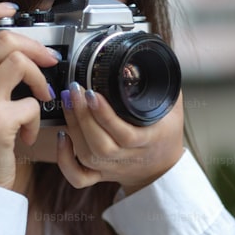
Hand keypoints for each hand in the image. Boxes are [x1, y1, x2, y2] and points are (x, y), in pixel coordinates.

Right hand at [0, 2, 58, 189]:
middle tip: (48, 60)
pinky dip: (36, 119)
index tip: (11, 8)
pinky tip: (28, 134)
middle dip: (34, 46)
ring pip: (19, 63)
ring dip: (39, 79)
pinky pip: (30, 104)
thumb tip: (12, 52)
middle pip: (2, 40)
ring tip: (40, 98)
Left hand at [56, 82, 184, 194]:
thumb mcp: (172, 108)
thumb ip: (164, 86)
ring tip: (68, 101)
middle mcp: (127, 157)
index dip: (105, 116)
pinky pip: (78, 177)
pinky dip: (65, 161)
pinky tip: (62, 137)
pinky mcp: (99, 174)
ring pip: (87, 156)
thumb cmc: (165, 135)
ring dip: (73, 127)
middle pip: (100, 145)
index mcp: (148, 141)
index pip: (125, 134)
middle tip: (74, 90)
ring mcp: (111, 168)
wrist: (161, 168)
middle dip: (82, 116)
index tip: (93, 93)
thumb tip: (152, 57)